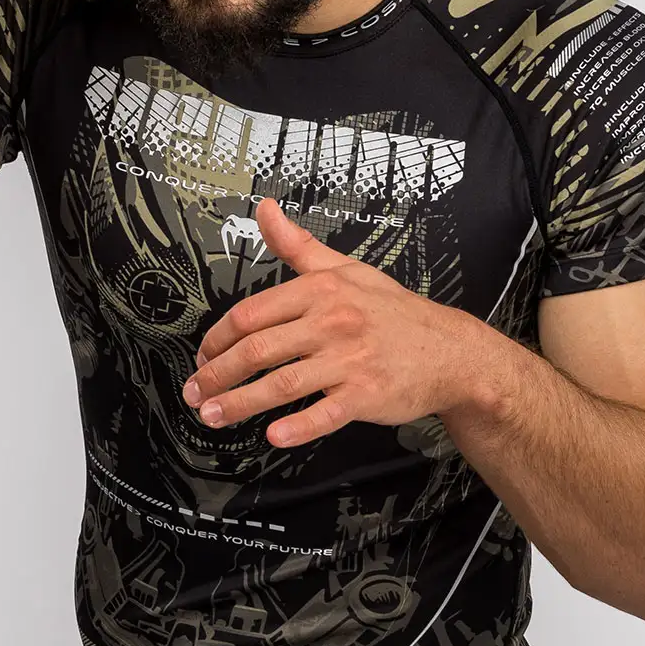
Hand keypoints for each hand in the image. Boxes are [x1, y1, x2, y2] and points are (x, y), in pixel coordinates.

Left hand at [182, 199, 494, 446]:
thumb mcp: (346, 269)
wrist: (450, 351)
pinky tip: (273, 434)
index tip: (203, 357)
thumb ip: (298, 246)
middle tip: (195, 392)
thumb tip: (265, 211)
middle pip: (258, 349)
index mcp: (321, 291)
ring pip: (282, 383)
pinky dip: (298, 426)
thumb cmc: (394, 312)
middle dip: (218, 374)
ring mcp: (349, 360)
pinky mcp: (366, 395)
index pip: (251, 313)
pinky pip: (325, 414)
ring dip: (240, 403)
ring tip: (213, 415)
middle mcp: (332, 322)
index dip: (218, 339)